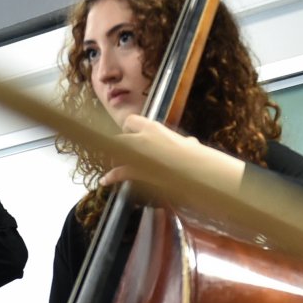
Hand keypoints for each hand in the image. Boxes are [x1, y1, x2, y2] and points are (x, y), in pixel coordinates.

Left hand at [101, 114, 246, 192]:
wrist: (194, 169)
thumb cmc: (196, 156)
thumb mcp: (190, 145)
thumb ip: (186, 143)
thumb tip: (191, 143)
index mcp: (153, 128)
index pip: (131, 121)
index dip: (129, 129)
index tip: (132, 135)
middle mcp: (140, 138)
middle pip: (119, 138)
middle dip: (119, 146)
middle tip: (122, 153)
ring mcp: (136, 154)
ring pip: (115, 153)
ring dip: (113, 159)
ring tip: (113, 165)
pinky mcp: (135, 170)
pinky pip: (118, 172)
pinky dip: (111, 176)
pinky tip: (105, 181)